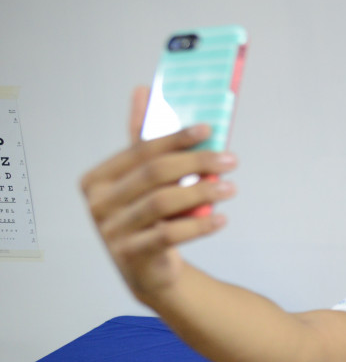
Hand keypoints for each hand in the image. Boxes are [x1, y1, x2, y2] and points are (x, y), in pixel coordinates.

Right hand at [80, 87, 237, 300]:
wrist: (148, 271)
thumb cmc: (148, 217)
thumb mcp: (143, 179)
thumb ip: (141, 139)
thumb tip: (141, 91)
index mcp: (98, 179)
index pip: (140, 150)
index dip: (175, 137)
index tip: (208, 129)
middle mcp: (99, 204)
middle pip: (154, 174)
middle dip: (196, 162)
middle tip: (230, 159)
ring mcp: (112, 232)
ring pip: (163, 203)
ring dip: (203, 192)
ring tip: (231, 187)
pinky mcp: (132, 256)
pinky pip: (169, 235)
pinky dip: (200, 226)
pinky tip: (222, 219)